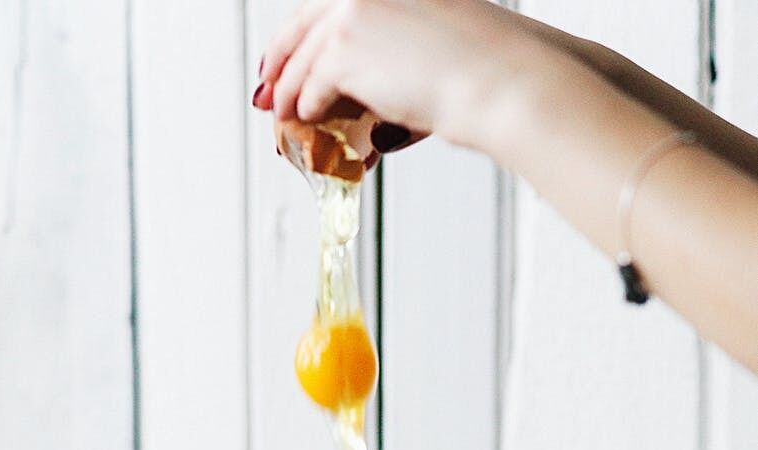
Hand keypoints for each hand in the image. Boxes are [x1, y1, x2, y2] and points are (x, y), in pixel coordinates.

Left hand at [257, 0, 538, 157]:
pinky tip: (306, 120)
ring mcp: (353, 13)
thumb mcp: (437, 46)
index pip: (329, 6)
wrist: (498, 78)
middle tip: (269, 92)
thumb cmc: (486, 68)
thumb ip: (394, 59)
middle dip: (281, 62)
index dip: (302, 35)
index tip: (288, 59)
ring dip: (289, 93)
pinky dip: (305, 107)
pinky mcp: (345, 49)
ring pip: (303, 59)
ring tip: (284, 118)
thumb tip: (371, 103)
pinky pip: (311, 85)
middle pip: (305, 25)